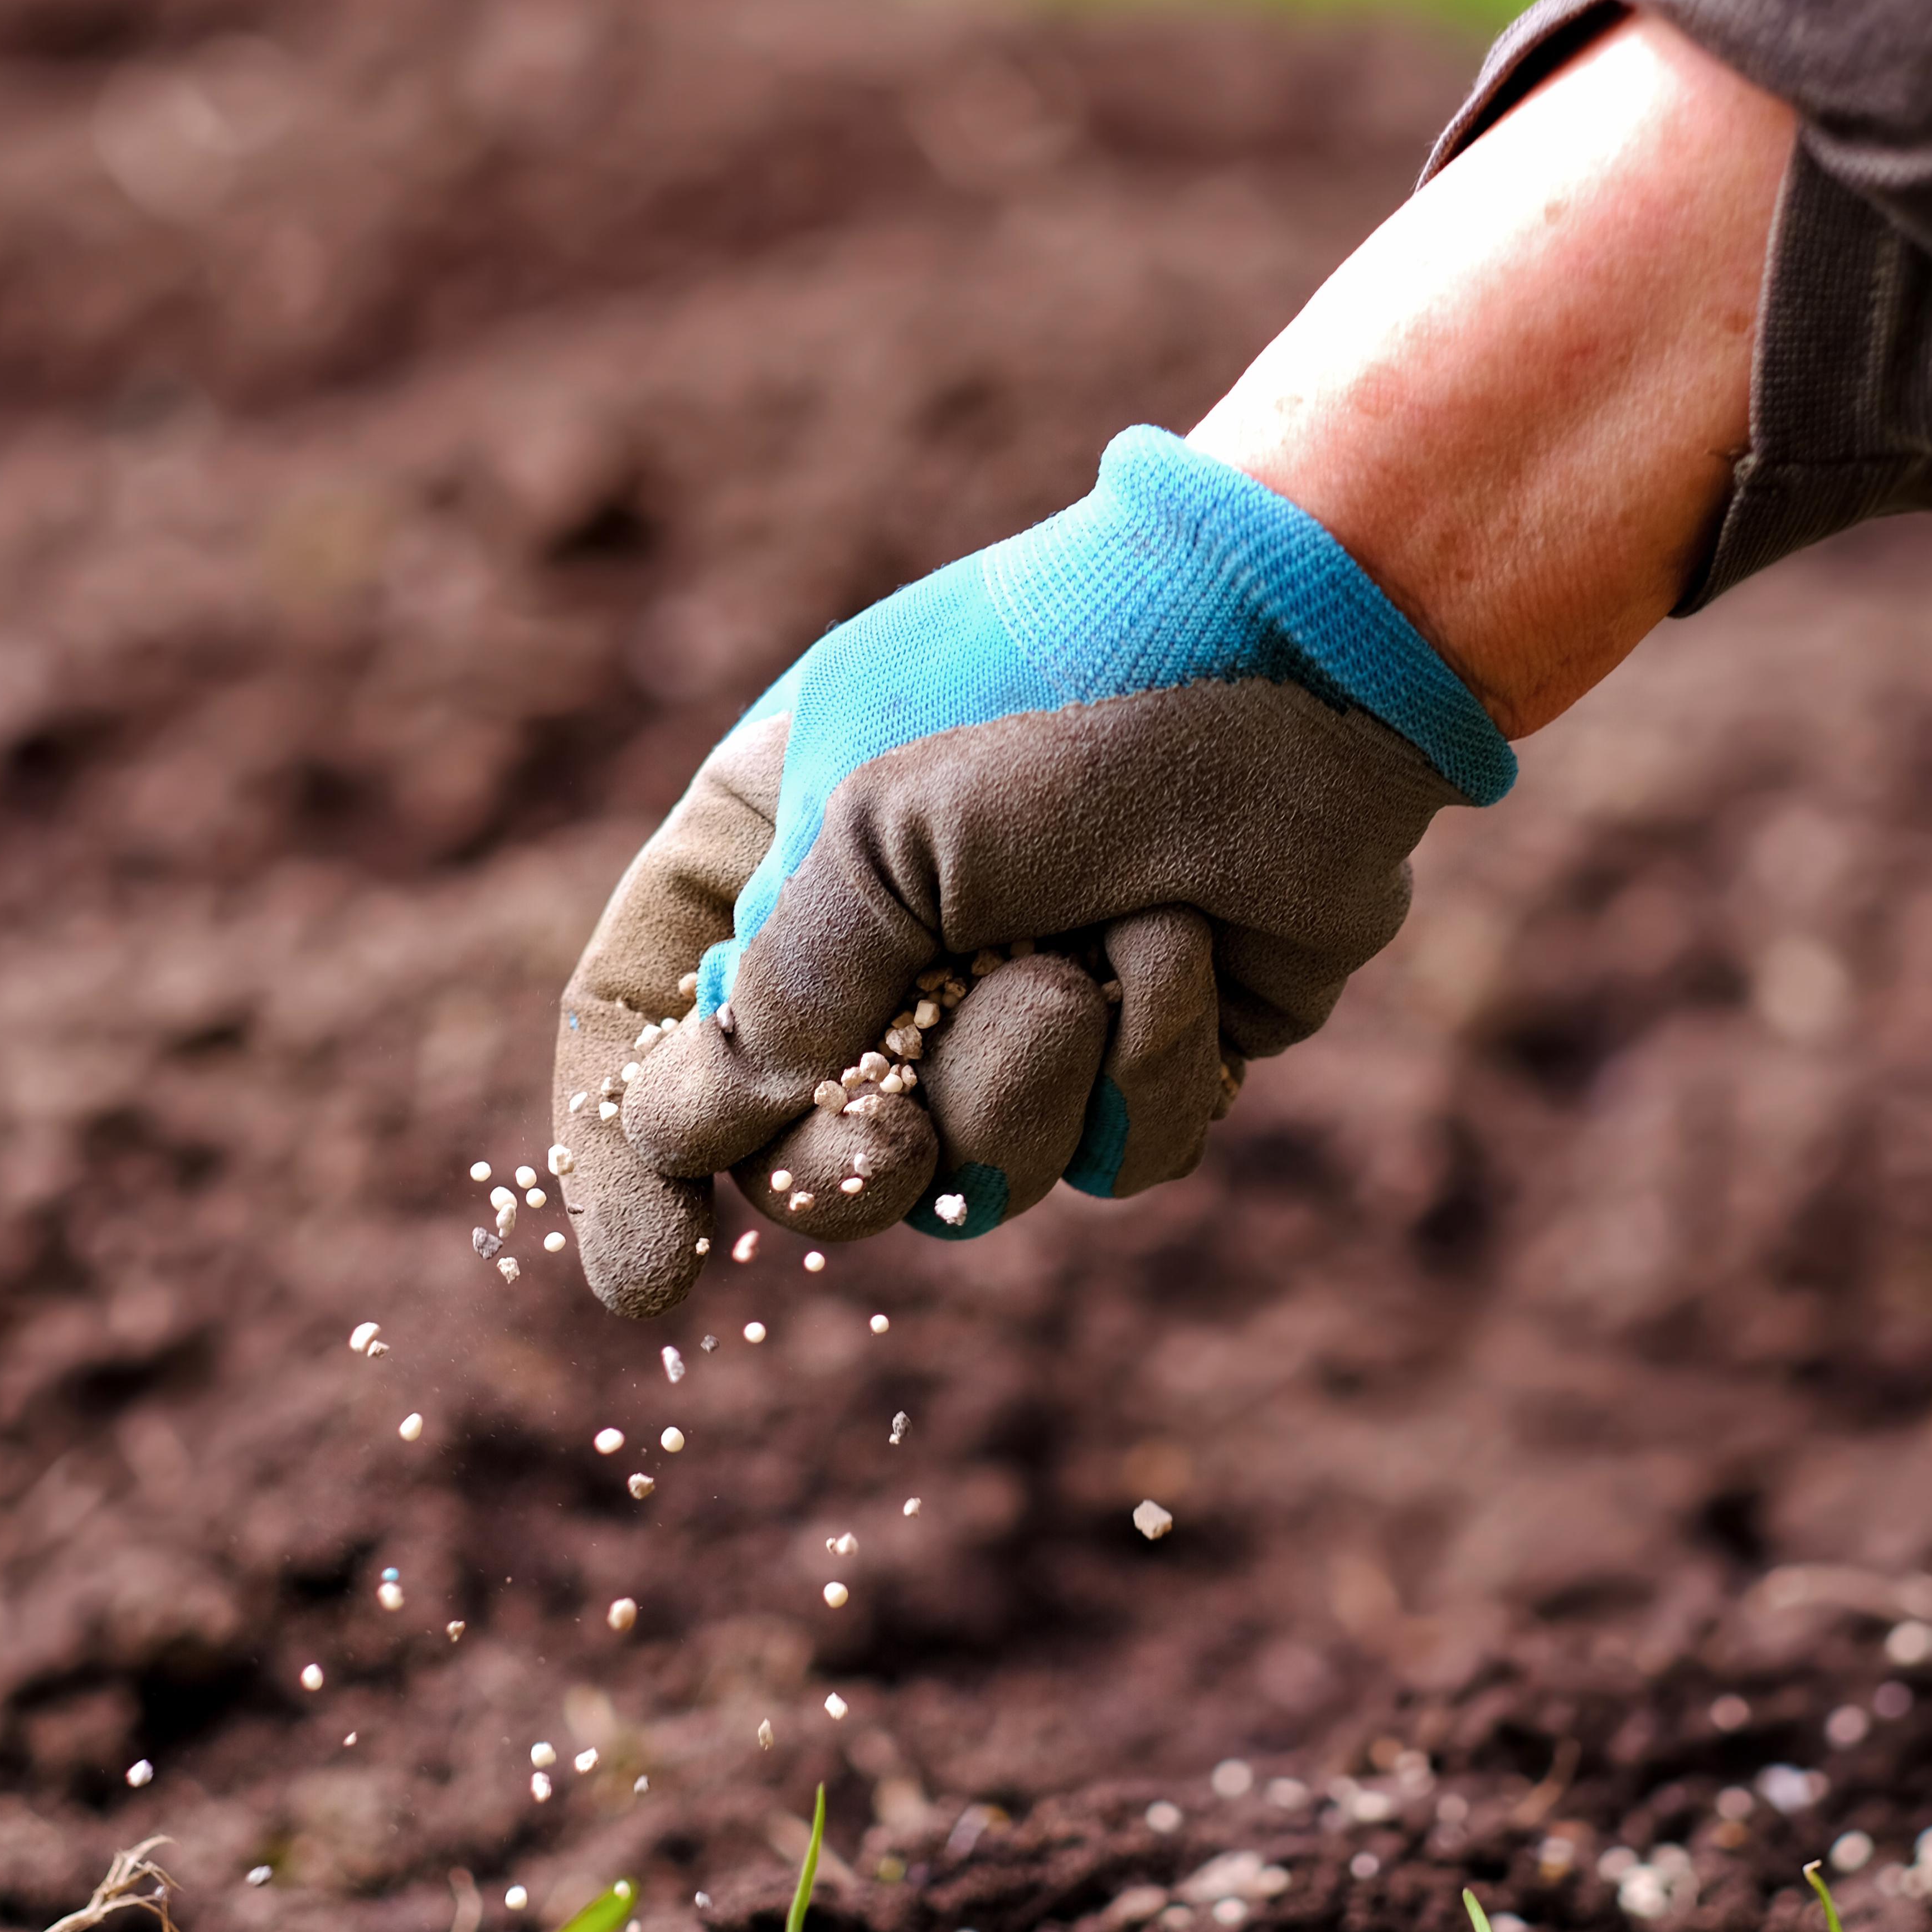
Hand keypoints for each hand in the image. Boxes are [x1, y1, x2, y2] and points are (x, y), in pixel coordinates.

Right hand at [548, 428, 1512, 1313]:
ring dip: (1022, 1084)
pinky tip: (1187, 950)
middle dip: (848, 1169)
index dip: (628, 1161)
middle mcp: (881, 943)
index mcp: (768, 851)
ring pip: (969, 1175)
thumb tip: (722, 1128)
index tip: (656, 1280)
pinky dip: (1152, 1066)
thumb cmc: (1065, 691)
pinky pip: (1114, 1160)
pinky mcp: (1149, 1052)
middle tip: (889, 1147)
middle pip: (799, 1153)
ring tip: (1084, 960)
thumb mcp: (874, 817)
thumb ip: (787, 985)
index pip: (640, 1027)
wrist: (1303, 651)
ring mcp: (1017, 1006)